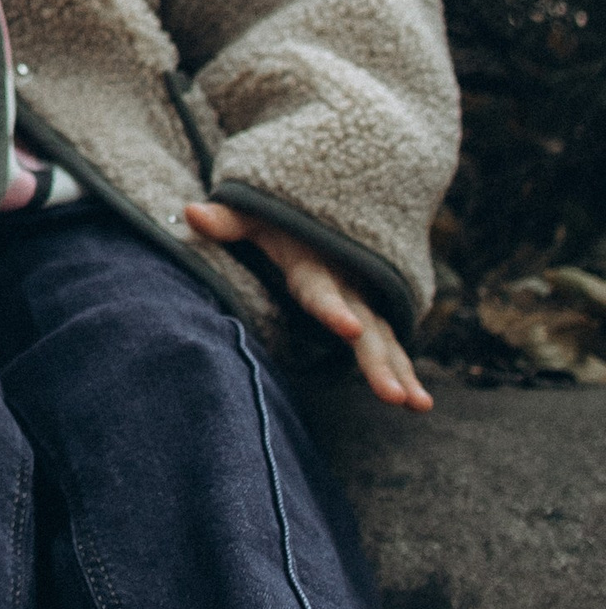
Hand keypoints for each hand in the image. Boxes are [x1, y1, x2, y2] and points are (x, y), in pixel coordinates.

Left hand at [186, 199, 432, 410]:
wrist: (320, 202)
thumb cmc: (278, 217)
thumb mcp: (255, 215)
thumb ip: (228, 220)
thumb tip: (190, 211)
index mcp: (314, 266)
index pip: (321, 291)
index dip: (334, 310)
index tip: (350, 330)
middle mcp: (346, 285)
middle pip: (365, 327)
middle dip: (379, 362)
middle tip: (395, 397)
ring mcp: (362, 300)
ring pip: (385, 339)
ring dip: (401, 371)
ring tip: (418, 406)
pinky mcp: (370, 312)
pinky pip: (390, 343)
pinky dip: (404, 369)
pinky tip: (417, 403)